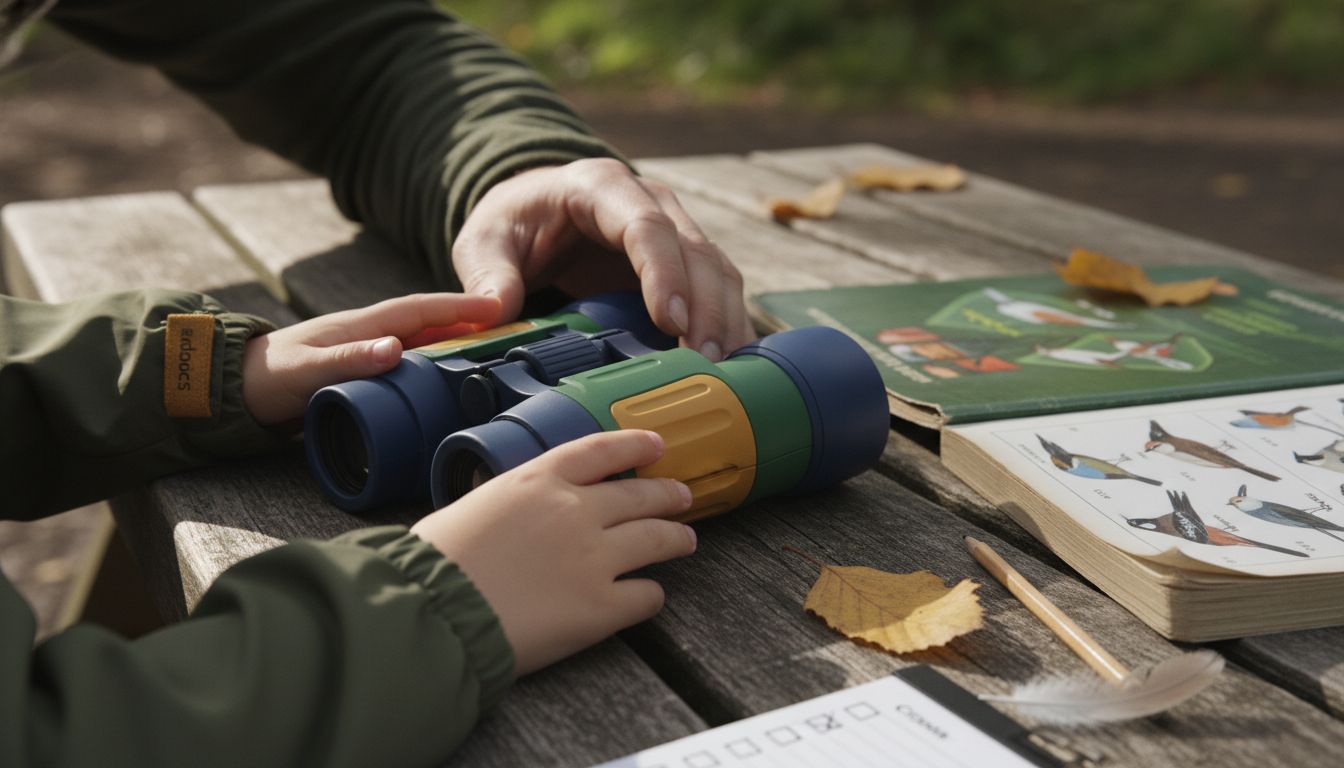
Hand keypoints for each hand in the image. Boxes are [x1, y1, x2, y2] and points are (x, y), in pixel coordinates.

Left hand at [241, 293, 500, 425]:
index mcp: (363, 325)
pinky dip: (437, 359)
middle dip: (471, 320)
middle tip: (515, 326)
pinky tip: (451, 373)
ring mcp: (368, 349)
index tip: (499, 306)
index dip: (460, 308)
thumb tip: (396, 348)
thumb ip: (349, 360)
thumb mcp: (307, 372)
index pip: (422, 309)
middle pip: (431, 321)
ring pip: (424, 339)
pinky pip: (412, 359)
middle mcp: (371, 332)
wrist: (234, 387)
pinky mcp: (365, 368)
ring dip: (459, 340)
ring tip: (496, 349)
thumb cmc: (268, 378)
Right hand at [411, 430, 696, 674]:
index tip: (656, 444)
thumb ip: (509, 503)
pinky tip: (649, 597)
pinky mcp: (601, 607)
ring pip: (657, 539)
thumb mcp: (471, 506)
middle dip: (667, 494)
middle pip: (640, 494)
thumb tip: (515, 514)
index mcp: (538, 480)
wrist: (434, 612)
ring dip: (676, 538)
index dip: (635, 443)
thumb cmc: (435, 563)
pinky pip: (646, 596)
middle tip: (681, 496)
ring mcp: (594, 557)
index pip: (601, 450)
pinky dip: (652, 595)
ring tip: (685, 540)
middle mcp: (576, 511)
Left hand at [452, 158, 753, 359]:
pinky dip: (727, 325)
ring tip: (726, 374)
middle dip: (707, 308)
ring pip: (718, 269)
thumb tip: (494, 312)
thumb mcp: (485, 242)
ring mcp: (676, 227)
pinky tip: (732, 365)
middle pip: (695, 250)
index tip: (673, 322)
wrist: (535, 210)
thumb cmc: (514, 224)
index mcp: (601, 187)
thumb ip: (489, 274)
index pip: (646, 226)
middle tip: (706, 362)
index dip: (664, 273)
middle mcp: (651, 200)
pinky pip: (719, 288)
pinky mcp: (685, 260)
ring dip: (725, 321)